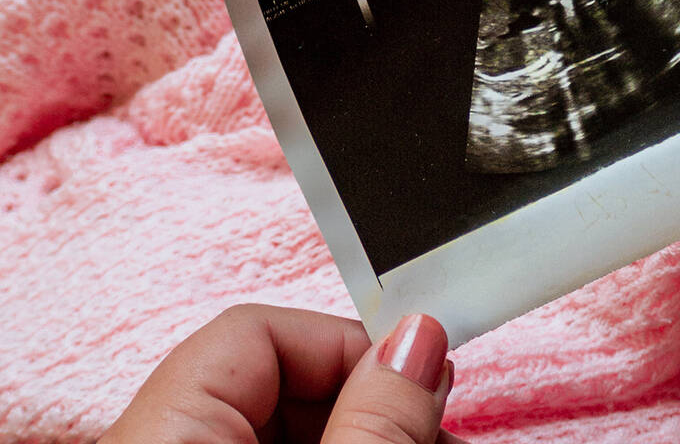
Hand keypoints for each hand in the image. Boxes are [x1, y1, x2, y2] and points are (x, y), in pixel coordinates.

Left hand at [101, 304, 464, 443]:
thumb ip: (374, 422)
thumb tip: (419, 338)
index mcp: (162, 436)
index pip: (255, 330)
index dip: (348, 342)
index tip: (419, 374)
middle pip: (276, 380)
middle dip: (372, 394)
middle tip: (433, 429)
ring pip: (286, 428)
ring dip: (367, 431)